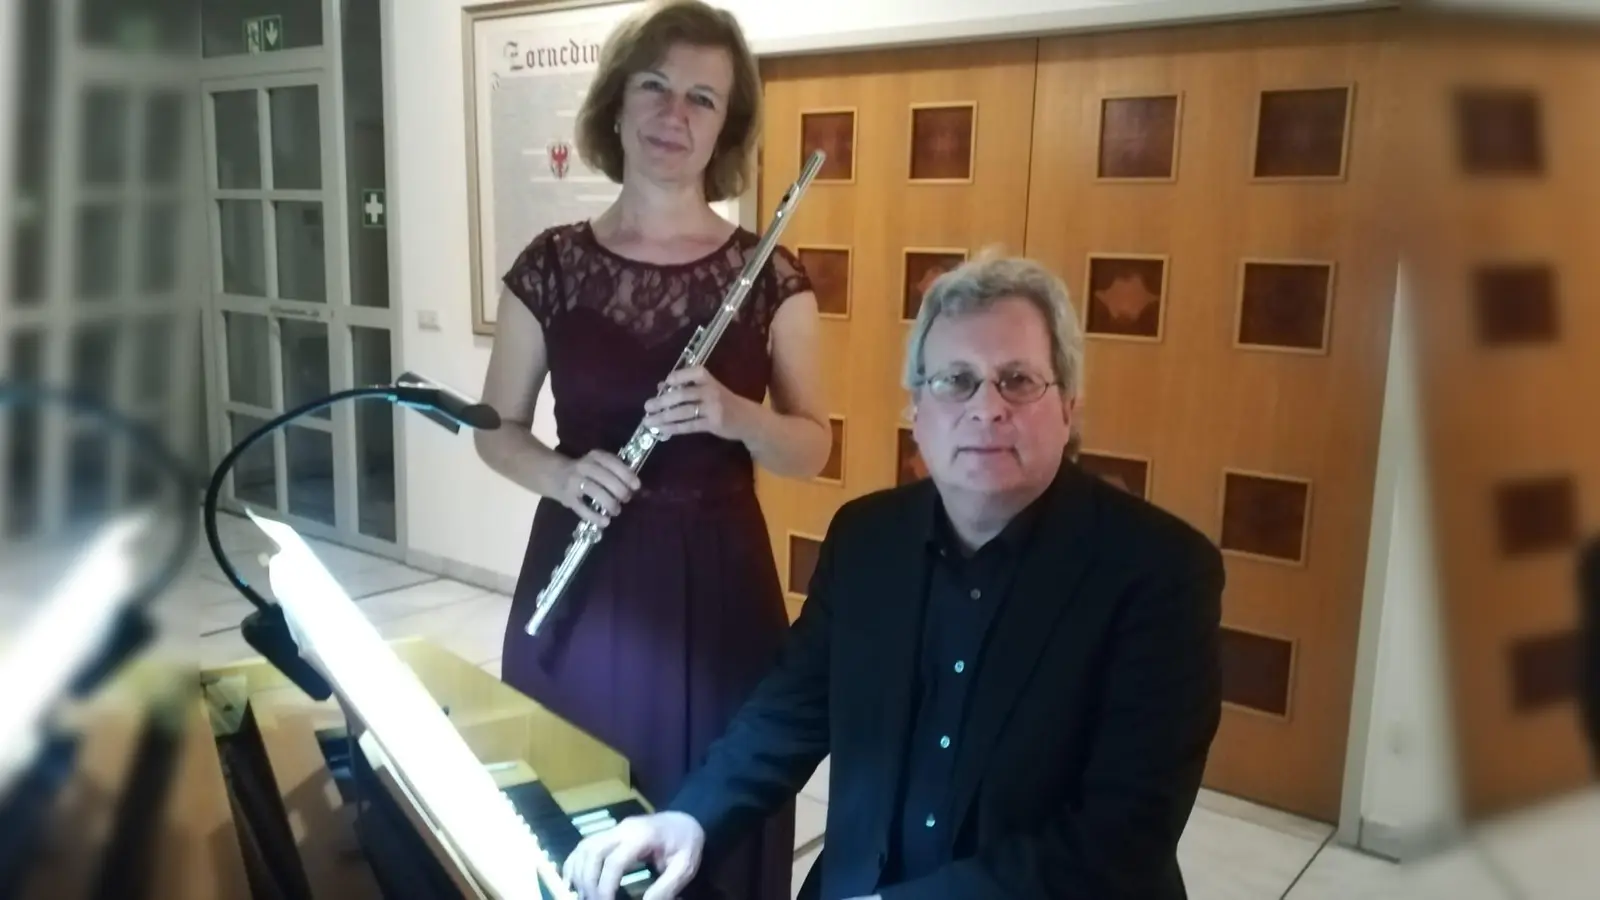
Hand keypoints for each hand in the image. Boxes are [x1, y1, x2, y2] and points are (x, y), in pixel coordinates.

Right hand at [553, 449, 639, 526]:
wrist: (554, 475)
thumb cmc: (585, 471)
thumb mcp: (598, 464)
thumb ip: (614, 471)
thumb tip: (637, 488)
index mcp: (595, 456)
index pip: (612, 462)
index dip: (626, 474)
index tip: (636, 486)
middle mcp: (583, 467)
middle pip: (604, 477)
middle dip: (619, 490)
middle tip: (627, 499)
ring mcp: (574, 482)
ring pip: (594, 491)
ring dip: (609, 502)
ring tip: (617, 511)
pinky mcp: (567, 498)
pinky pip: (582, 508)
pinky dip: (595, 516)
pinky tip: (605, 522)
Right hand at [562, 811, 704, 899]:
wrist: (687, 821)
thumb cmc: (687, 844)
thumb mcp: (684, 868)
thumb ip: (665, 888)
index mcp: (643, 836)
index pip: (614, 861)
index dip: (605, 886)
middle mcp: (623, 829)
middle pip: (593, 851)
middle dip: (588, 881)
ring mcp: (615, 829)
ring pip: (585, 846)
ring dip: (579, 872)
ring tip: (582, 895)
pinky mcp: (610, 833)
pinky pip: (585, 844)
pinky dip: (575, 862)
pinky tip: (572, 880)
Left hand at [641, 366, 754, 441]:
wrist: (748, 419)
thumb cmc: (724, 401)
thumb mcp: (708, 389)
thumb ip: (687, 386)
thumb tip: (661, 386)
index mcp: (709, 379)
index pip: (691, 374)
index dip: (676, 378)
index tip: (663, 384)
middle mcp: (711, 391)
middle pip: (683, 395)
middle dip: (662, 401)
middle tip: (647, 406)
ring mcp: (713, 408)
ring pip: (684, 412)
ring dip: (664, 417)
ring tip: (648, 421)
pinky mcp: (713, 424)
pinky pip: (690, 426)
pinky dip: (674, 428)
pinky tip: (662, 430)